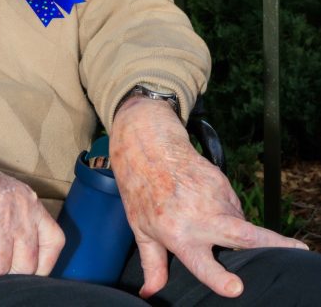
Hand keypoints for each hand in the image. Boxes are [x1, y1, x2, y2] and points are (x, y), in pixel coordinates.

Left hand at [109, 97, 308, 298]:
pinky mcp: (222, 182)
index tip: (236, 288)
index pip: (203, 263)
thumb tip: (151, 293)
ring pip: (239, 223)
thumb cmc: (142, 189)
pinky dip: (226, 212)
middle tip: (295, 250)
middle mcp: (201, 217)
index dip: (219, 278)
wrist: (149, 145)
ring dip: (234, 229)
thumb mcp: (142, 229)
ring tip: (205, 219)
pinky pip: (233, 206)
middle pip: (244, 235)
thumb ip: (153, 264)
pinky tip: (206, 204)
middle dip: (272, 244)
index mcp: (179, 234)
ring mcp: (215, 198)